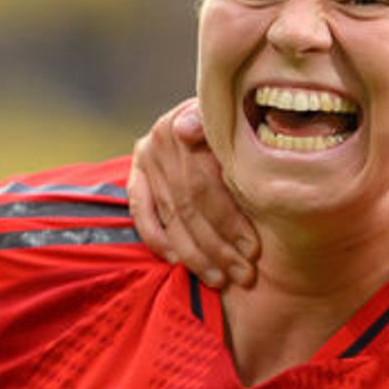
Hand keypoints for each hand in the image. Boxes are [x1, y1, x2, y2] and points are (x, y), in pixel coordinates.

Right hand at [128, 99, 258, 288]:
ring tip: (220, 279)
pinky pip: (141, 214)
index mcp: (184, 123)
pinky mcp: (136, 175)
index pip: (204, 186)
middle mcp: (159, 143)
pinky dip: (158, 240)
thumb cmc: (240, 119)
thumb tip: (187, 129)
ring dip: (195, 254)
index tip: (253, 249)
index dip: (229, 221)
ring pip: (170, 217)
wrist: (219, 109)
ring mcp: (145, 160)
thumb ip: (215, 125)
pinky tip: (178, 262)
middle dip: (218, 247)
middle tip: (243, 274)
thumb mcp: (239, 118)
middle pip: (188, 207)